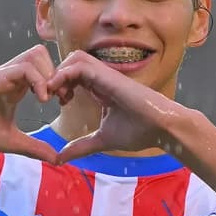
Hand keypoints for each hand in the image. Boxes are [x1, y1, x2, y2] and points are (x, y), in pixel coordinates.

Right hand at [0, 44, 58, 163]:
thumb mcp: (11, 141)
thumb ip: (34, 147)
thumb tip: (56, 159)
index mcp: (18, 87)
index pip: (46, 69)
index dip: (60, 82)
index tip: (64, 102)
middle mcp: (13, 76)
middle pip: (44, 55)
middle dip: (59, 73)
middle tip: (62, 98)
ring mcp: (5, 74)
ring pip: (36, 54)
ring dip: (49, 74)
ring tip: (50, 99)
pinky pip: (25, 68)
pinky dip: (38, 81)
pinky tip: (41, 100)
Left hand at [46, 50, 184, 162]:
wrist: (162, 128)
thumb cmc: (140, 132)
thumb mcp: (103, 140)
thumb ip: (82, 146)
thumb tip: (61, 158)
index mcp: (100, 88)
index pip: (73, 74)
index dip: (60, 84)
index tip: (58, 103)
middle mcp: (102, 78)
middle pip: (71, 61)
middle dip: (56, 76)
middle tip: (53, 97)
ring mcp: (105, 75)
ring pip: (74, 58)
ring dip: (59, 73)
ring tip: (56, 94)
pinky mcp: (108, 76)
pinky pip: (80, 65)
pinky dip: (64, 74)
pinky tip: (60, 92)